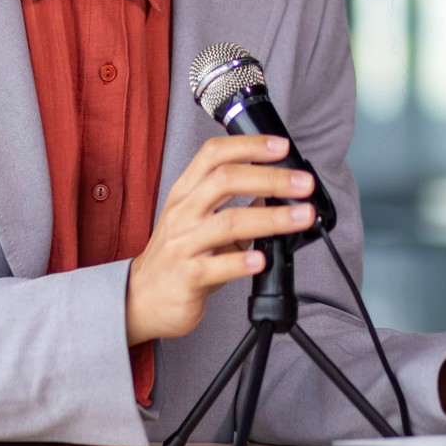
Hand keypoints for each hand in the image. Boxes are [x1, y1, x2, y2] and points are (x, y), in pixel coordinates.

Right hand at [124, 135, 316, 344]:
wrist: (141, 299)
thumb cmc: (175, 257)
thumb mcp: (197, 221)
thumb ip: (232, 204)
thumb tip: (272, 190)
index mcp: (186, 193)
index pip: (214, 154)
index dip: (249, 145)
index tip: (282, 147)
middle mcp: (183, 212)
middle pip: (225, 180)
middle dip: (270, 177)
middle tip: (304, 183)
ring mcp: (182, 244)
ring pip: (227, 222)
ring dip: (270, 217)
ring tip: (301, 217)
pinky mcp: (186, 276)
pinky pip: (215, 266)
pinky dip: (241, 261)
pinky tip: (262, 259)